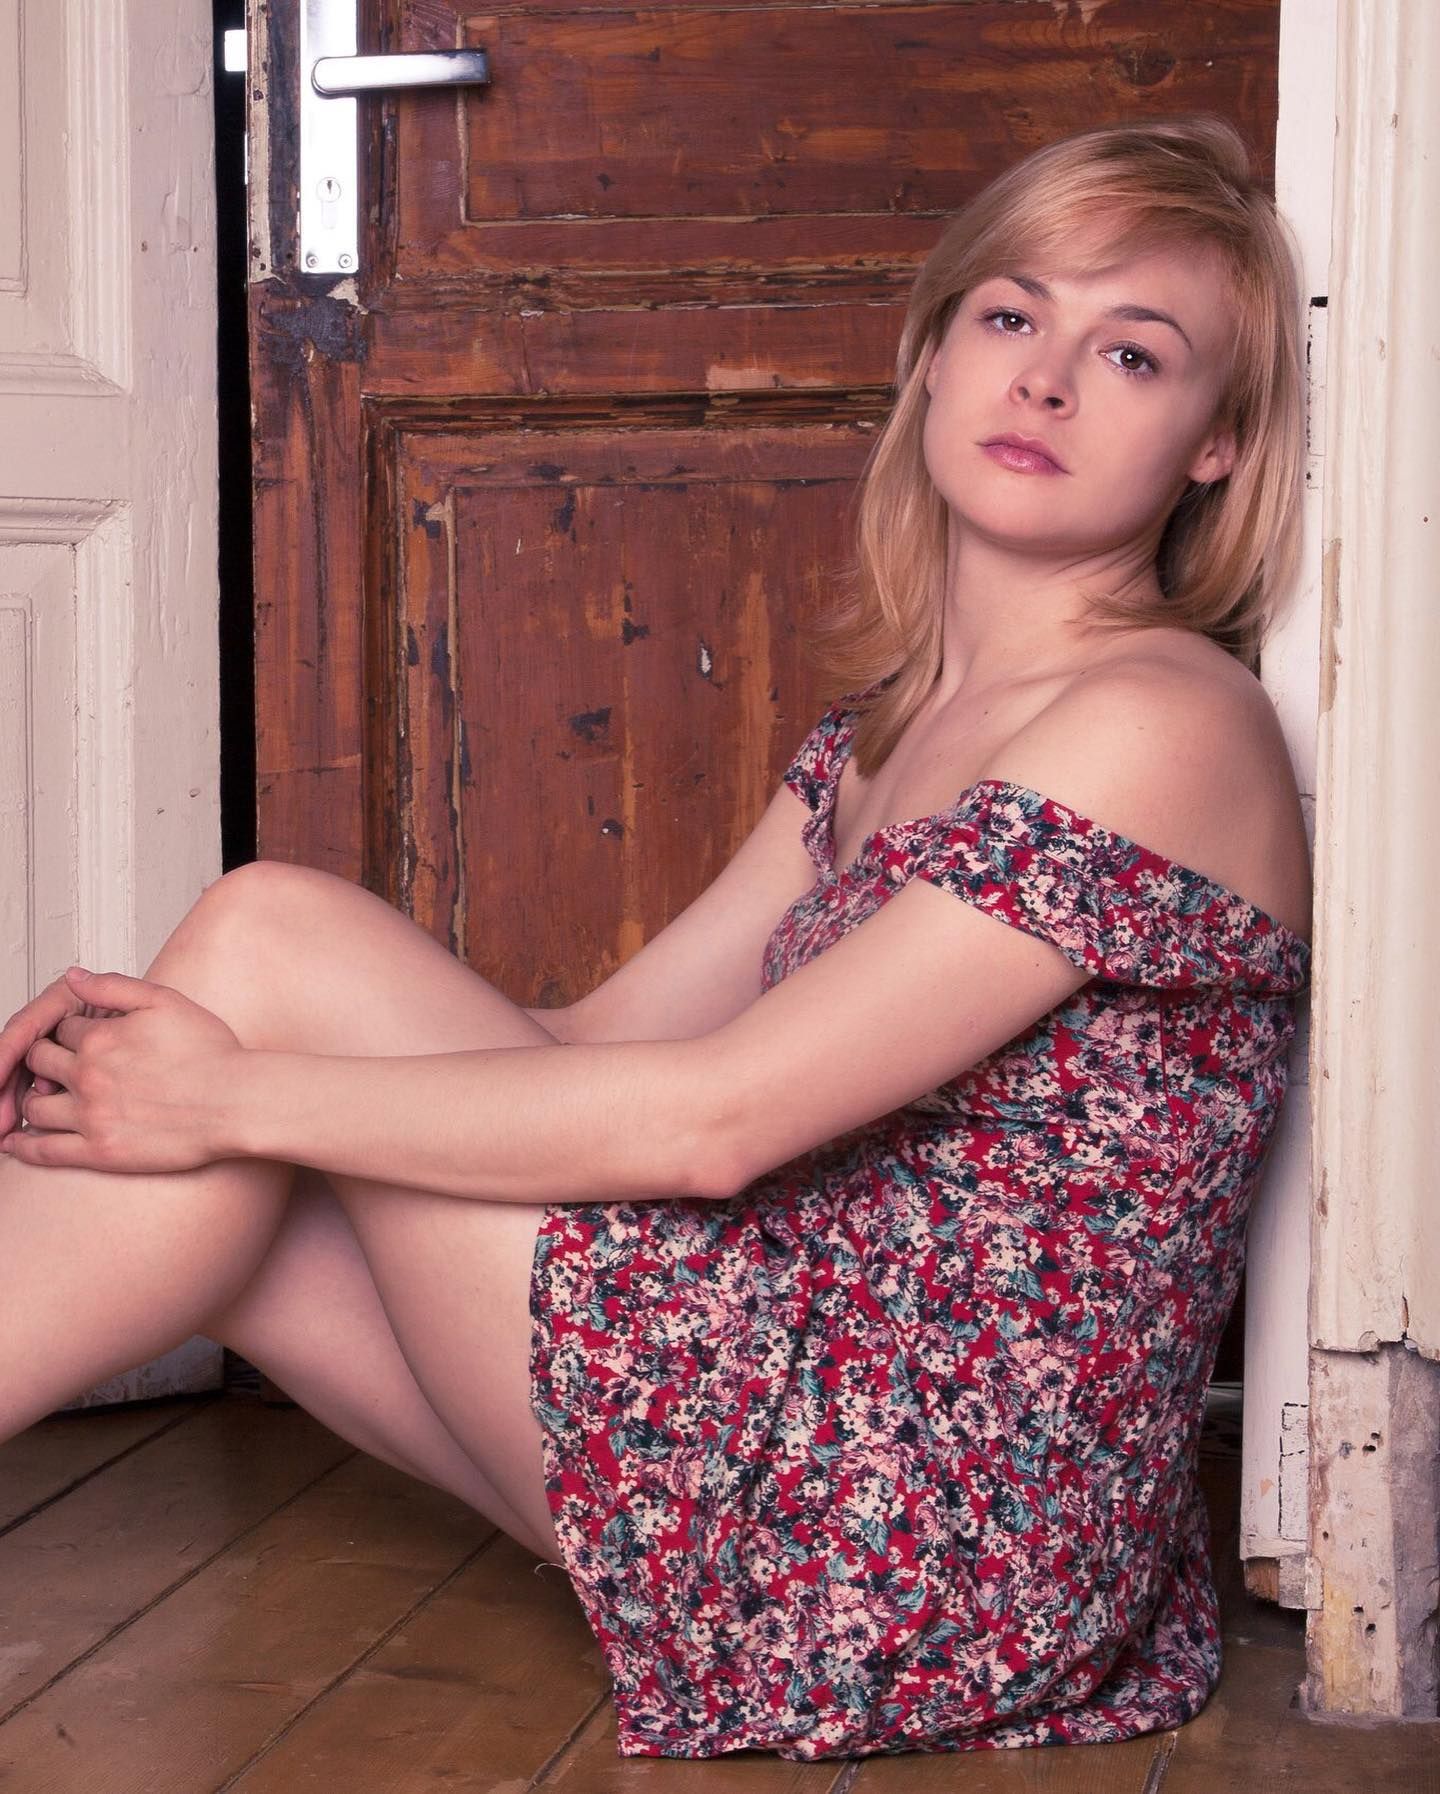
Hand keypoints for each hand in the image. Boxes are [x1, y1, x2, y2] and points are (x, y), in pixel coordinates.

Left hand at [0, 967, 244, 1173]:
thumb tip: (72, 976)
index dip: (71, 1032)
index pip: (62, 1028)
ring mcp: (91, 1116)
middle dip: (45, 1060)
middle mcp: (89, 1075)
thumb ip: (113, 985)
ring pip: (35, 1106)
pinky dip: (22, 1147)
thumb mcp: (166, 1001)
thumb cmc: (212, 1053)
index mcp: (102, 1038)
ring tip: (45, 1098)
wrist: (236, 1102)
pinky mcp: (100, 1151)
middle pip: (40, 1062)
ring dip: (34, 1099)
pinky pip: (43, 1151)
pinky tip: (14, 1142)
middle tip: (58, 1066)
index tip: (83, 1040)